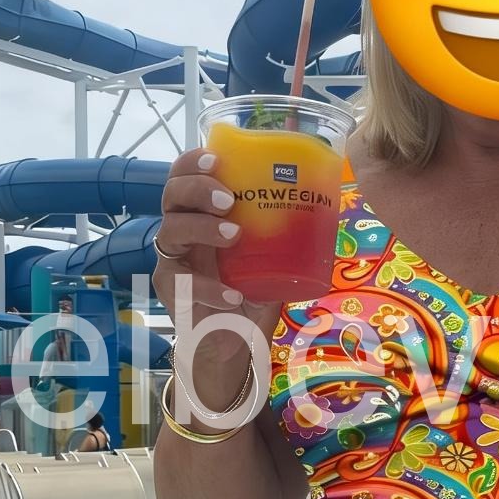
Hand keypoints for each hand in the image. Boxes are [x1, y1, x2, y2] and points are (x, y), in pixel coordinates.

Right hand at [153, 147, 283, 405]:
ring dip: (202, 227)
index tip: (218, 160)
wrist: (235, 339)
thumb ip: (287, 234)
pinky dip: (209, 287)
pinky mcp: (171, 290)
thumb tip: (327, 206)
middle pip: (171, 194)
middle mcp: (182, 229)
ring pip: (170, 230)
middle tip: (229, 199)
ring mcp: (174, 258)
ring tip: (234, 234)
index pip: (186, 175)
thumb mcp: (274, 258)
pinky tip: (234, 295)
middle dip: (198, 189)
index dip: (195, 162)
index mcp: (203, 213)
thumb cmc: (253, 290)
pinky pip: (182, 281)